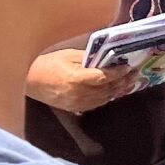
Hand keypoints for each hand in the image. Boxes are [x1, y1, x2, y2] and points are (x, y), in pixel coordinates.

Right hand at [27, 48, 144, 114]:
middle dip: (123, 82)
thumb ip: (89, 58)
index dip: (118, 72)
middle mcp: (79, 93)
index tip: (129, 66)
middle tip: (135, 74)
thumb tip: (107, 58)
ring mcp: (77, 103)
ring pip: (104, 99)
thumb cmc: (47, 64)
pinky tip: (114, 91)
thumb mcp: (68, 55)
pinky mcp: (74, 109)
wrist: (29, 81)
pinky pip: (96, 104)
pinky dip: (107, 97)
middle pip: (107, 89)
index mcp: (77, 78)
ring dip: (118, 91)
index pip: (104, 77)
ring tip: (129, 82)